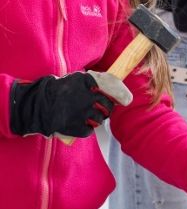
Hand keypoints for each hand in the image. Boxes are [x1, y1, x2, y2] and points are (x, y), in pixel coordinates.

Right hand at [9, 71, 132, 136]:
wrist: (37, 105)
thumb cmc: (58, 90)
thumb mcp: (76, 79)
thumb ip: (94, 81)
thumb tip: (113, 84)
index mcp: (88, 82)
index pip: (114, 88)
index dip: (122, 94)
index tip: (126, 99)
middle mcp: (88, 97)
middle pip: (108, 106)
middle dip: (105, 108)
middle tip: (98, 108)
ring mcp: (82, 113)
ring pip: (100, 119)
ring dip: (96, 118)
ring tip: (84, 114)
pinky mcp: (76, 127)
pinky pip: (89, 130)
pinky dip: (85, 128)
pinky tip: (77, 122)